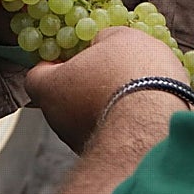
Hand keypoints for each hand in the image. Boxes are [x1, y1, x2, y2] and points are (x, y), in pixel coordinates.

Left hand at [24, 26, 187, 153]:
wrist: (157, 122)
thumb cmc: (130, 75)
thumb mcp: (119, 37)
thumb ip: (103, 38)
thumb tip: (103, 42)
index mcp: (50, 88)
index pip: (36, 75)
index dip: (54, 62)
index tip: (72, 54)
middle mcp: (58, 121)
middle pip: (63, 97)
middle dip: (85, 83)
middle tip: (109, 68)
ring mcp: (81, 142)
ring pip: (87, 117)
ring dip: (106, 103)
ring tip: (135, 88)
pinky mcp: (107, 156)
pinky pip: (111, 131)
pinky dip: (123, 121)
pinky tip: (146, 108)